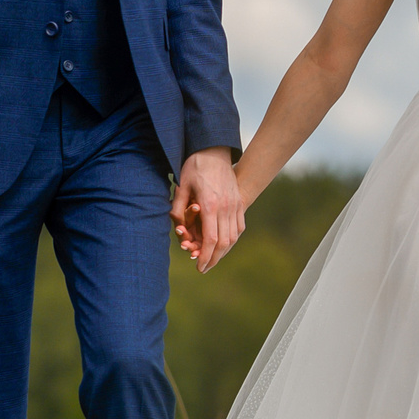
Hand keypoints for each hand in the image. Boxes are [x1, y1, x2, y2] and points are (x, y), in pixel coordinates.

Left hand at [170, 148, 244, 272]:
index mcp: (210, 204)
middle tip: (204, 268)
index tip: (199, 267)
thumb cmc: (194, 167)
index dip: (206, 256)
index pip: (211, 239)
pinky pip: (239, 226)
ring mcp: (235, 204)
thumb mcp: (181, 186)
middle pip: (224, 242)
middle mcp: (226, 207)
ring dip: (224, 252)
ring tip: (212, 259)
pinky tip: (224, 244)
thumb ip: (178, 209)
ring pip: (234, 236)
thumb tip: (179, 229)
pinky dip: (232, 239)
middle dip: (214, 259)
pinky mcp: (239, 202)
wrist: (214, 150)